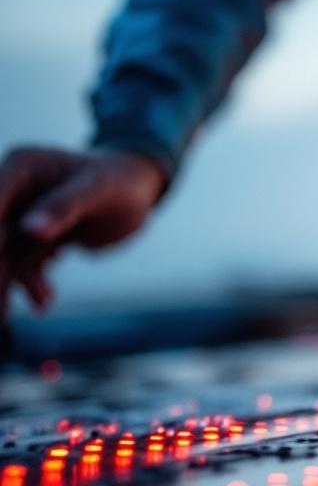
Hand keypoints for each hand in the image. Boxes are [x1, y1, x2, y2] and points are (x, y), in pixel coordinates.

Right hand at [0, 146, 165, 318]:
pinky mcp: (35, 237)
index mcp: (21, 167)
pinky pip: (25, 264)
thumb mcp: (97, 191)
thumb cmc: (120, 182)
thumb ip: (64, 207)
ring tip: (4, 318)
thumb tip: (30, 230)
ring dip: (5, 285)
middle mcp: (14, 189)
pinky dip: (31, 284)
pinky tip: (44, 302)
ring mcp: (23, 215)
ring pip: (5, 254)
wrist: (137, 190)